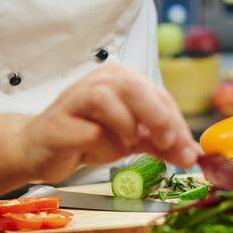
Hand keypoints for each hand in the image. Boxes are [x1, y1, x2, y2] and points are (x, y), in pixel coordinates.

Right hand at [14, 63, 198, 182]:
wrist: (39, 149)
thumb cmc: (87, 136)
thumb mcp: (131, 138)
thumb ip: (161, 144)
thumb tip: (193, 155)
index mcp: (121, 78)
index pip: (159, 95)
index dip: (177, 123)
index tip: (190, 151)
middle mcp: (99, 81)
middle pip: (134, 87)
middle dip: (157, 116)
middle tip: (167, 143)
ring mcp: (75, 98)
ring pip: (108, 102)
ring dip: (123, 129)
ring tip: (122, 145)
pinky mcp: (58, 122)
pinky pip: (88, 132)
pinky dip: (99, 146)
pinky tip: (93, 151)